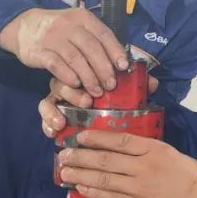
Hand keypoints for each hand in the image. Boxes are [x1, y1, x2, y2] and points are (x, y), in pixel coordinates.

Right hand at [0, 7, 129, 94]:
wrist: (24, 27)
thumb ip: (95, 39)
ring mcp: (52, 37)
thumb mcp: (78, 26)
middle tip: (111, 85)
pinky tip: (75, 85)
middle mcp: (68, 25)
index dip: (115, 51)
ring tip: (96, 91)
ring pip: (75, 58)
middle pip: (91, 48)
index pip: (103, 34)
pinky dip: (67, 76)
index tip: (123, 67)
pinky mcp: (39, 51)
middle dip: (103, 68)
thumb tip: (120, 61)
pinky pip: (56, 64)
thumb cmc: (59, 31)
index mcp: (82, 18)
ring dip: (88, 77)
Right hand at [39, 74, 159, 136]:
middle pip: (66, 80)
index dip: (95, 72)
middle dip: (75, 91)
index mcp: (87, 74)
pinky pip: (43, 111)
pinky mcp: (48, 110)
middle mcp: (71, 82)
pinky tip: (54, 131)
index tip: (107, 86)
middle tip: (87, 102)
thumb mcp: (123, 92)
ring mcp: (58, 96)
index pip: (86, 66)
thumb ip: (136, 87)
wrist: (84, 120)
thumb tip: (153, 83)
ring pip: (52, 94)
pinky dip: (46, 120)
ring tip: (63, 122)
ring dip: (57, 106)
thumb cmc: (107, 98)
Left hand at [56, 130, 196, 197]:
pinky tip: (81, 189)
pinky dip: (93, 192)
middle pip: (105, 160)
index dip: (97, 137)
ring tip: (64, 172)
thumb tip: (122, 149)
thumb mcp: (170, 153)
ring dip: (81, 176)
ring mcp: (139, 188)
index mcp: (153, 149)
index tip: (80, 136)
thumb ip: (147, 151)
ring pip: (103, 179)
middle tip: (63, 155)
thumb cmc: (191, 175)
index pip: (119, 139)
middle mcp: (143, 166)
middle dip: (80, 157)